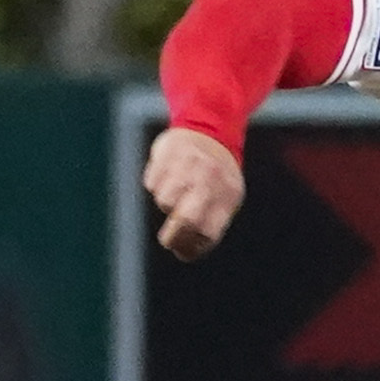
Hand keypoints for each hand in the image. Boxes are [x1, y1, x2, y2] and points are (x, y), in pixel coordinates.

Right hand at [144, 127, 244, 260]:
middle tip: (168, 239)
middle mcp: (210, 179)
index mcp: (227, 195)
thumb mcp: (226, 197)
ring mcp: (188, 165)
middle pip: (185, 220)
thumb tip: (184, 253)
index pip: (207, 232)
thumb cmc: (217, 174)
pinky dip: (155, 183)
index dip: (191, 247)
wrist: (209, 127)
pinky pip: (152, 183)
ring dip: (165, 203)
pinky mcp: (168, 154)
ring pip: (164, 201)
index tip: (182, 250)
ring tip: (176, 191)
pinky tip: (167, 174)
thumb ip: (210, 224)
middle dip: (173, 237)